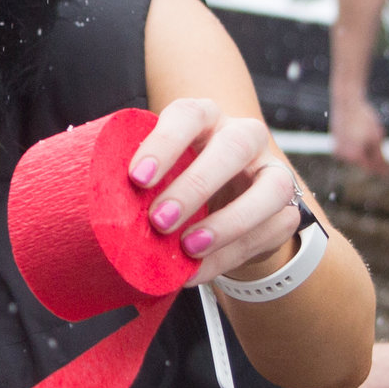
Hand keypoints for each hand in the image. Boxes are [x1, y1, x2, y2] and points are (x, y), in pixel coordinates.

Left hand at [126, 98, 301, 287]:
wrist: (223, 204)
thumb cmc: (176, 181)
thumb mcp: (156, 174)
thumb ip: (140, 186)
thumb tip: (102, 215)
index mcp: (204, 119)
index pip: (188, 116)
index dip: (163, 144)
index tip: (136, 178)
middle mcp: (243, 137)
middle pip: (232, 148)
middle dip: (195, 186)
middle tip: (159, 220)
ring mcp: (272, 171)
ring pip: (270, 189)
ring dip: (229, 223)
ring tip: (189, 248)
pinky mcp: (287, 208)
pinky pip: (271, 231)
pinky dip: (232, 255)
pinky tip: (200, 271)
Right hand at [330, 91, 388, 175]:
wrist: (347, 103)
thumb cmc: (364, 119)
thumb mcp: (377, 139)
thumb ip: (380, 158)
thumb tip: (385, 173)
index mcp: (355, 157)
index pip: (371, 168)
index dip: (381, 168)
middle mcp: (343, 156)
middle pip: (362, 162)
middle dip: (372, 157)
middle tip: (380, 148)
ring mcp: (337, 150)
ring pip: (355, 156)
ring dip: (364, 151)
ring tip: (368, 135)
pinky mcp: (335, 143)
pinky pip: (349, 149)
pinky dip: (356, 145)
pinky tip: (360, 133)